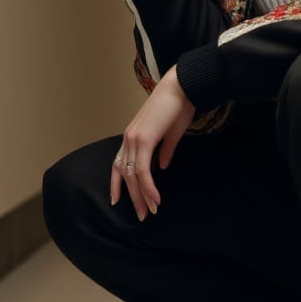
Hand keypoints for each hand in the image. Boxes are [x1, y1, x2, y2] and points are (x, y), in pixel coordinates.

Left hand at [110, 67, 194, 219]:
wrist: (183, 86)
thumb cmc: (179, 105)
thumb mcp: (171, 133)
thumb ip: (165, 151)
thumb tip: (162, 167)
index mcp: (133, 135)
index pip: (119, 164)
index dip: (117, 183)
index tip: (118, 201)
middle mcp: (129, 138)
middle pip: (125, 174)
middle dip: (133, 197)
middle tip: (142, 215)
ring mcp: (134, 138)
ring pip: (133, 175)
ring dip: (141, 196)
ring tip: (150, 211)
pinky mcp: (144, 140)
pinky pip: (143, 170)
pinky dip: (148, 187)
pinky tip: (156, 199)